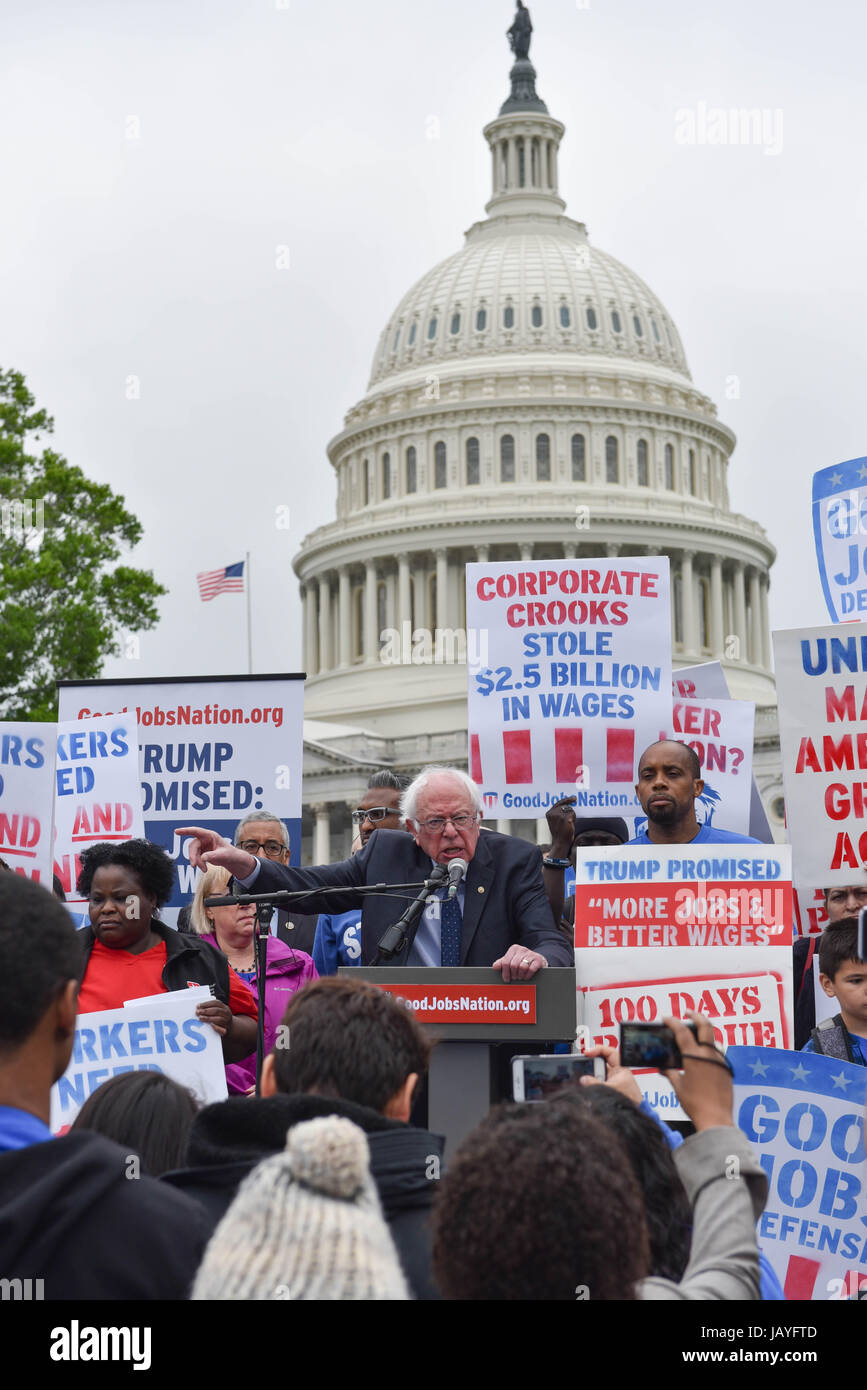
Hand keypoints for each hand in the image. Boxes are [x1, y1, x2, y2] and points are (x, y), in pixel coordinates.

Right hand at [176, 825, 257, 877]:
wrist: (231, 859)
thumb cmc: (229, 854)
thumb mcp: (223, 855)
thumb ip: (213, 856)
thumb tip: (203, 858)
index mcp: (210, 835)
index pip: (196, 831)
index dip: (185, 831)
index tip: (176, 831)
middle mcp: (204, 839)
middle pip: (193, 846)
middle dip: (193, 856)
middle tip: (194, 865)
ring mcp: (202, 845)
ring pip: (193, 853)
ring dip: (196, 862)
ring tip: (204, 870)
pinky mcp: (201, 851)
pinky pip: (195, 857)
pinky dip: (198, 864)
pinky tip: (204, 869)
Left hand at [196, 999, 233, 1036]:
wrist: (230, 1028)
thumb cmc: (220, 1018)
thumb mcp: (219, 1011)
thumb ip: (212, 1009)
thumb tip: (199, 1007)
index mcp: (225, 1007)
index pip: (216, 1003)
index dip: (207, 1004)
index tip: (198, 1006)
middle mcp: (227, 1014)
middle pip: (216, 1010)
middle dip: (206, 1011)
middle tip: (197, 1012)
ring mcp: (227, 1022)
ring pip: (218, 1019)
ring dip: (208, 1018)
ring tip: (200, 1018)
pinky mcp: (226, 1030)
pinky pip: (221, 1029)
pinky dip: (215, 1027)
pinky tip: (210, 1025)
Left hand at [492, 944, 546, 981]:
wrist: (538, 961)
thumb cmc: (522, 962)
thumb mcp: (511, 961)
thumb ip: (502, 963)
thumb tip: (495, 967)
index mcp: (514, 949)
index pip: (505, 962)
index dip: (505, 972)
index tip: (506, 979)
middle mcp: (522, 949)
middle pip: (513, 965)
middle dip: (513, 975)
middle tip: (514, 978)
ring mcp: (531, 954)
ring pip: (522, 967)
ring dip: (520, 975)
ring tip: (520, 977)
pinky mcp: (538, 960)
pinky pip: (531, 969)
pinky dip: (527, 975)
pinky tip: (526, 977)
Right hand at [545, 797, 576, 857]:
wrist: (560, 842)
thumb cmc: (559, 832)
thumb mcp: (555, 821)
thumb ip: (558, 813)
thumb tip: (568, 804)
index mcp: (549, 813)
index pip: (558, 803)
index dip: (567, 800)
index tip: (573, 798)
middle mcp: (552, 813)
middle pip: (566, 806)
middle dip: (569, 812)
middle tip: (568, 821)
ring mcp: (559, 815)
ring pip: (570, 810)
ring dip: (572, 816)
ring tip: (567, 824)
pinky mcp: (565, 818)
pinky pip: (573, 814)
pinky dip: (574, 819)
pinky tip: (570, 825)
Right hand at [579, 1042, 642, 1104]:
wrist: (633, 1114)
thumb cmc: (631, 1101)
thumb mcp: (612, 1090)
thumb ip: (596, 1084)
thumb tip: (584, 1080)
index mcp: (620, 1070)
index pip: (609, 1053)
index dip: (598, 1049)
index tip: (588, 1052)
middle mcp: (616, 1074)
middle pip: (600, 1064)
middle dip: (592, 1067)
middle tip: (585, 1070)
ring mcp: (612, 1082)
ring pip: (597, 1075)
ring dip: (592, 1079)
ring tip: (587, 1083)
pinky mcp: (608, 1089)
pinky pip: (597, 1084)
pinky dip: (592, 1086)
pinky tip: (589, 1089)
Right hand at [661, 1011, 733, 1131]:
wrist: (716, 1119)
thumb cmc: (694, 1104)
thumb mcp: (678, 1087)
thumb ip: (670, 1073)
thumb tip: (661, 1067)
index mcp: (694, 1057)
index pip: (682, 1031)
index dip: (672, 1022)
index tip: (665, 1018)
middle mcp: (709, 1055)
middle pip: (705, 1025)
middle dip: (696, 1015)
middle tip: (687, 1012)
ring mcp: (720, 1061)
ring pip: (714, 1039)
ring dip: (705, 1032)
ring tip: (695, 1033)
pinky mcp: (727, 1070)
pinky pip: (718, 1053)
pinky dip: (709, 1048)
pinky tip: (703, 1056)